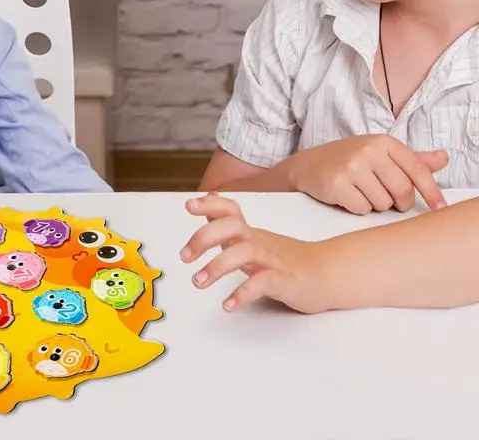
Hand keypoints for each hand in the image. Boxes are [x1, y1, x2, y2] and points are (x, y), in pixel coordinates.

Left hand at [181, 193, 332, 313]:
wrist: (326, 274)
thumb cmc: (284, 259)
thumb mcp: (253, 240)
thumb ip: (229, 228)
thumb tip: (207, 206)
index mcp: (250, 232)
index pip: (230, 210)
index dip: (210, 205)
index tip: (189, 205)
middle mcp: (259, 241)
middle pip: (232, 227)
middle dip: (204, 237)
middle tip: (184, 256)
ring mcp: (272, 259)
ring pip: (244, 253)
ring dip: (218, 266)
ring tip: (198, 281)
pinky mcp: (284, 280)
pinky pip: (262, 283)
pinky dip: (243, 293)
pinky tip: (228, 304)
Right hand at [287, 135, 446, 214]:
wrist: (307, 165)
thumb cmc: (347, 160)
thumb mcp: (379, 154)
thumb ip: (412, 159)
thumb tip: (444, 159)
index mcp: (383, 142)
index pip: (417, 170)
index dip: (431, 192)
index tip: (439, 207)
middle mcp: (368, 150)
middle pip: (402, 191)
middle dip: (398, 202)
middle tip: (386, 197)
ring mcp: (351, 166)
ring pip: (383, 203)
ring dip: (375, 205)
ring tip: (361, 192)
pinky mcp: (337, 183)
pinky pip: (362, 209)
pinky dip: (358, 208)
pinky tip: (348, 196)